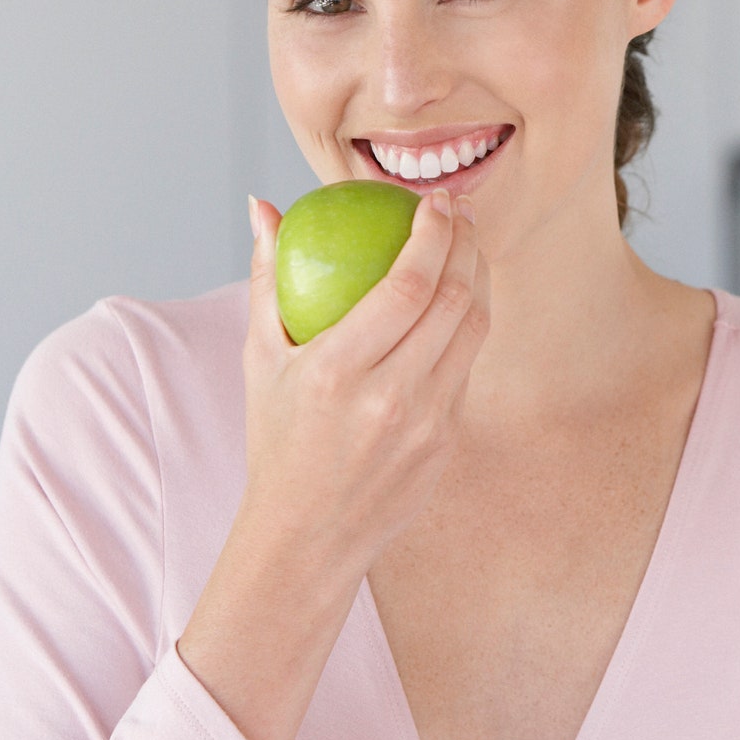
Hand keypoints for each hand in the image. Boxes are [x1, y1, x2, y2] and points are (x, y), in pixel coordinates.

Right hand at [177, 187, 489, 739]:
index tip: (437, 202)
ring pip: (472, 331)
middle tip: (462, 213)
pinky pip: (466, 368)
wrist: (306, 537)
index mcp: (337, 371)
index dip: (434, 235)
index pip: (406, 285)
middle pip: (453, 300)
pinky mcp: (447, 444)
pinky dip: (468, 327)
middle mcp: (389, 397)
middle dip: (467, 245)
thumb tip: (262, 207)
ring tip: (468, 249)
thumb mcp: (261, 360)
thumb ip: (266, 278)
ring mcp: (425, 424)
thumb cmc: (277, 440)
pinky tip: (462, 303)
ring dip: (478, 280)